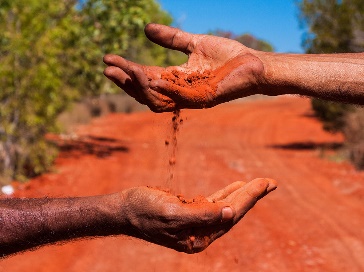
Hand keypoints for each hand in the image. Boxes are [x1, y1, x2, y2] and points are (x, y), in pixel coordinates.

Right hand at [103, 23, 265, 111]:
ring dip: (140, 87)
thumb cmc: (227, 56)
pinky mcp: (205, 98)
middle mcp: (179, 91)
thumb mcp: (194, 43)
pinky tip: (152, 78)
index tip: (107, 58)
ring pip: (158, 99)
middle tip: (108, 69)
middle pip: (145, 92)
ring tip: (125, 70)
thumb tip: (145, 29)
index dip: (126, 69)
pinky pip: (180, 98)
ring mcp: (191, 97)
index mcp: (175, 78)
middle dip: (125, 82)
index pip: (144, 76)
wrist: (254, 63)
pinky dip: (165, 90)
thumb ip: (171, 39)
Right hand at [120, 178, 276, 252]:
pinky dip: (226, 193)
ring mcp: (196, 222)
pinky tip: (236, 186)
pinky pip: (213, 202)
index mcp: (199, 238)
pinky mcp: (190, 212)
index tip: (265, 183)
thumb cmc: (144, 210)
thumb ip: (202, 215)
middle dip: (252, 196)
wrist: (125, 208)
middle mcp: (201, 233)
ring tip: (260, 183)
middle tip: (270, 182)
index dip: (249, 198)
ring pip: (225, 207)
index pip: (230, 216)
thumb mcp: (172, 213)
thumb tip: (230, 213)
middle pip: (232, 212)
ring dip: (243, 194)